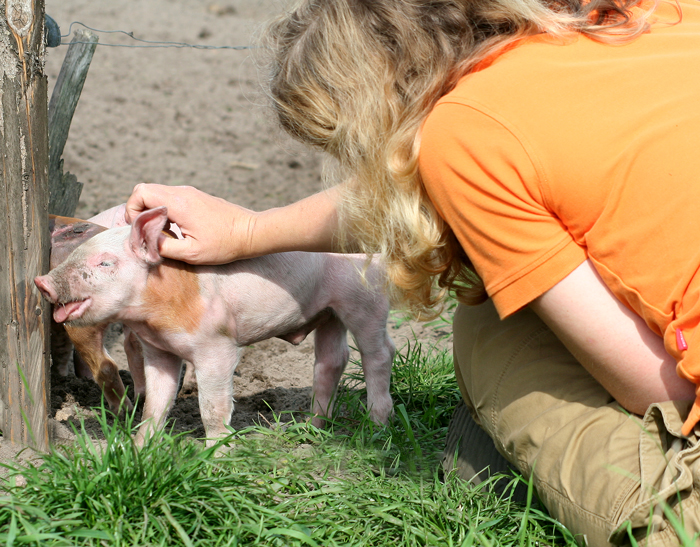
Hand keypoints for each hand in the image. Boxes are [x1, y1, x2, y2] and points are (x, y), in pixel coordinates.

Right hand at [125, 184, 256, 263]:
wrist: (252, 232)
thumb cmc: (224, 244)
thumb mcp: (192, 253)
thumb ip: (163, 247)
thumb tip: (144, 242)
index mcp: (179, 203)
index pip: (140, 193)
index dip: (133, 211)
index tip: (141, 230)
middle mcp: (183, 192)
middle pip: (145, 189)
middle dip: (139, 210)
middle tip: (149, 232)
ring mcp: (190, 192)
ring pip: (157, 193)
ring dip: (153, 211)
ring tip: (165, 233)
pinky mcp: (196, 196)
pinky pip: (170, 197)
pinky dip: (165, 210)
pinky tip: (176, 229)